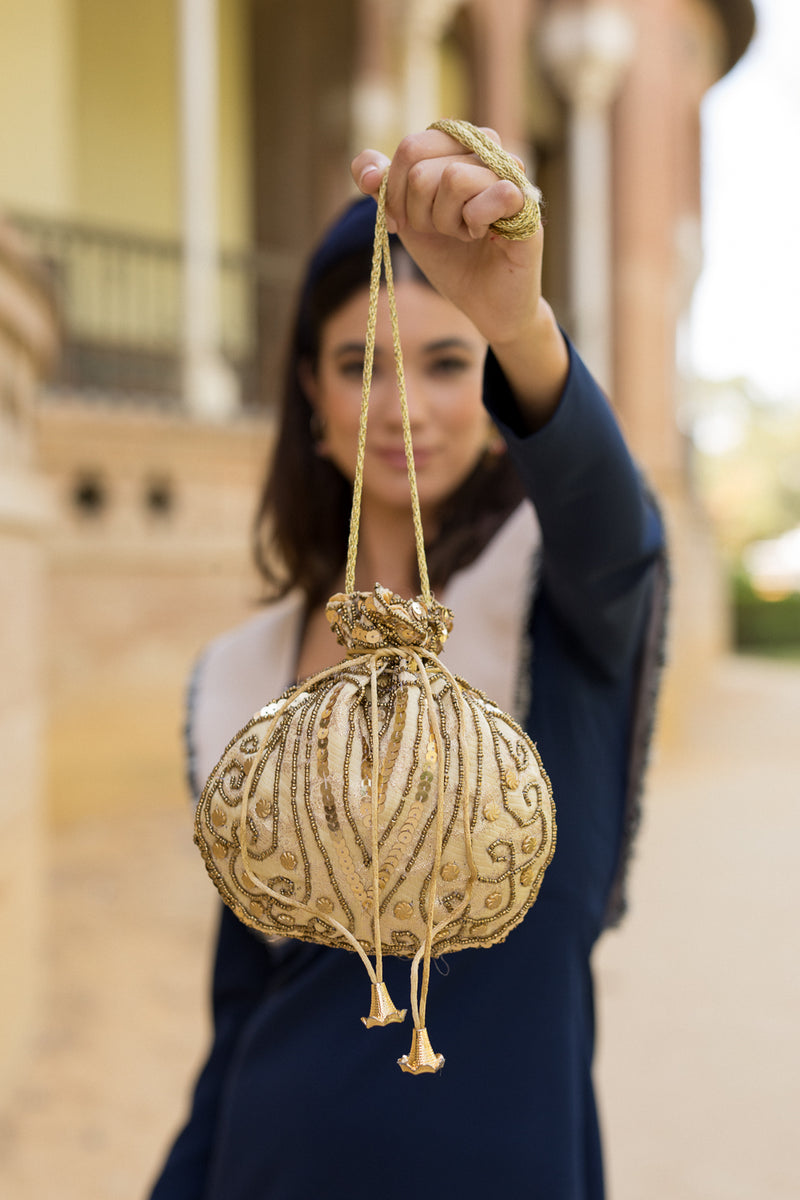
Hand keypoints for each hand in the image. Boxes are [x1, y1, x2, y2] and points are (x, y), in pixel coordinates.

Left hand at [351, 127, 568, 423]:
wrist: (485, 303)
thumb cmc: (451, 257)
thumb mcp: (407, 220)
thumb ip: (384, 189)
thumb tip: (367, 172)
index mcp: (456, 146)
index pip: (410, 148)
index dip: (395, 191)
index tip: (400, 221)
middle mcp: (486, 150)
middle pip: (422, 164)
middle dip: (418, 211)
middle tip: (441, 231)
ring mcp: (509, 173)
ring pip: (453, 178)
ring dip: (447, 221)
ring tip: (464, 233)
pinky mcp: (527, 203)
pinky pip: (494, 194)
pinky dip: (475, 223)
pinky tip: (484, 235)